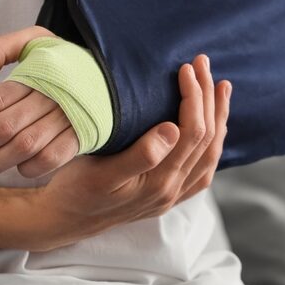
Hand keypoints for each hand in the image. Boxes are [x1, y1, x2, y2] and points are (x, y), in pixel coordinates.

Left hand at [0, 26, 80, 178]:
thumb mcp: (33, 41)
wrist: (111, 77)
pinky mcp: (81, 136)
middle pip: (5, 126)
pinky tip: (17, 166)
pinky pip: (51, 159)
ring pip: (24, 146)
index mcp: (36, 71)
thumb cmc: (61, 62)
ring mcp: (68, 117)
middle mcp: (51, 95)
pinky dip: (29, 167)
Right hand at [29, 53, 230, 250]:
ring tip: (221, 89)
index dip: (193, 96)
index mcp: (160, 182)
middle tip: (203, 64)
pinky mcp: (165, 196)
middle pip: (206, 138)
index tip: (184, 68)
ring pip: (209, 153)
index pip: (192, 131)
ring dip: (217, 118)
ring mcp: (171, 195)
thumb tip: (174, 129)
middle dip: (208, 98)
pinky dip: (212, 143)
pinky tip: (213, 129)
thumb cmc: (75, 191)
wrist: (63, 220)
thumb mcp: (100, 171)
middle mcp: (171, 190)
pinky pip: (202, 169)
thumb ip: (140, 154)